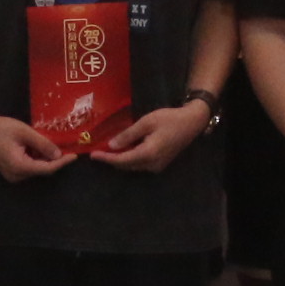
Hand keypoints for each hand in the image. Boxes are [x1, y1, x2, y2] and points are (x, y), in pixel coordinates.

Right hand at [0, 109, 67, 182]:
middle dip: (53, 160)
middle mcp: (15, 176)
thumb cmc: (1, 128)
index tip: (75, 156)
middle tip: (65, 146)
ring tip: (51, 143)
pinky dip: (35, 158)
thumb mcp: (25, 132)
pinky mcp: (10, 171)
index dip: (62, 163)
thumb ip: (42, 144)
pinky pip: (28, 167)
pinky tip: (38, 146)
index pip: (46, 169)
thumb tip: (59, 155)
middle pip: (41, 170)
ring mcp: (12, 175)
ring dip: (44, 158)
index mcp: (19, 167)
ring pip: (35, 169)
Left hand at [91, 101, 211, 173]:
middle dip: (111, 159)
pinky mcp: (160, 164)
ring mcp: (157, 166)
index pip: (121, 160)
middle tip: (98, 151)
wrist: (192, 123)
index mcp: (148, 154)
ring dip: (120, 159)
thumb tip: (111, 146)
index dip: (106, 158)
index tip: (92, 155)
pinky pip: (140, 164)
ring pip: (133, 166)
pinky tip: (124, 149)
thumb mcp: (146, 122)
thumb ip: (128, 135)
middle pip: (126, 165)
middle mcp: (151, 165)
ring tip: (108, 150)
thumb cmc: (169, 119)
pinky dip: (130, 158)